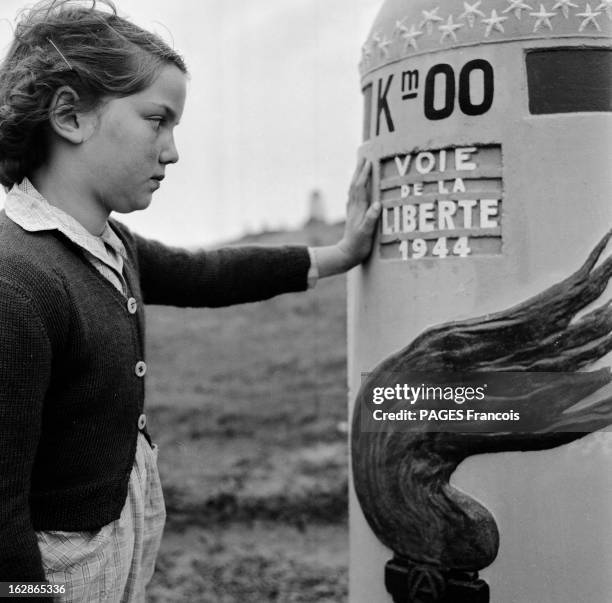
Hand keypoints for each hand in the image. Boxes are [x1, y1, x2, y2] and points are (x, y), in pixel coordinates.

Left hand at [311, 158, 380, 278]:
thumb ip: (371, 219)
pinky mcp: (352, 216)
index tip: (369, 161)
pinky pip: (353, 197)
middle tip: (363, 157)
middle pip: (355, 185)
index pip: (360, 187)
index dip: (364, 174)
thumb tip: (377, 205)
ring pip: (353, 190)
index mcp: (358, 210)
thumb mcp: (366, 234)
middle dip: (359, 171)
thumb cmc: (358, 246)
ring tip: (360, 167)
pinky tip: (357, 188)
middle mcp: (354, 208)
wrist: (346, 255)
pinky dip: (356, 188)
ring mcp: (352, 212)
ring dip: (356, 177)